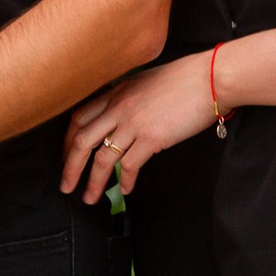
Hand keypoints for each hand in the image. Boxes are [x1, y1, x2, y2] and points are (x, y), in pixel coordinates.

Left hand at [60, 52, 214, 201]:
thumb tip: (122, 116)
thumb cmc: (185, 78)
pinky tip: (126, 190)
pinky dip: (125, 181)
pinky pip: (130, 165)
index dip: (67, 140)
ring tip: (90, 197)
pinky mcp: (152, 137)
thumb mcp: (145, 81)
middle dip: (70, 167)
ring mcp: (134, 122)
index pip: (80, 118)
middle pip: (81, 140)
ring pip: (102, 157)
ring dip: (93, 182)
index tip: (65, 156)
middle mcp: (119, 107)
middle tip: (65, 185)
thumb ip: (128, 98)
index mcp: (116, 91)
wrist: (210, 78)